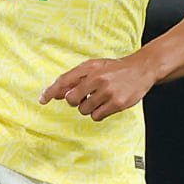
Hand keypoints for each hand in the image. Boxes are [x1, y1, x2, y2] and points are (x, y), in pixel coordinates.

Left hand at [38, 56, 155, 121]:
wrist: (141, 69)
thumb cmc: (114, 69)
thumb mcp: (94, 68)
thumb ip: (75, 80)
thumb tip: (57, 94)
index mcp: (89, 67)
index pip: (64, 80)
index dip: (51, 91)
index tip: (42, 100)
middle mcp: (97, 78)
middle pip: (72, 100)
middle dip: (75, 102)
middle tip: (86, 97)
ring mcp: (107, 91)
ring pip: (84, 110)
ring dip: (88, 108)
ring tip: (100, 99)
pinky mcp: (116, 103)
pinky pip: (97, 116)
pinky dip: (99, 113)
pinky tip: (107, 105)